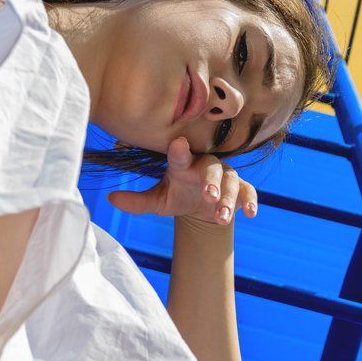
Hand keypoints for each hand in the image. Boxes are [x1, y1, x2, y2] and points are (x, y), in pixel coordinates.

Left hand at [107, 136, 258, 229]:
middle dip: (211, 181)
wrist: (201, 209)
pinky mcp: (240, 188)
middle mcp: (205, 166)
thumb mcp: (158, 201)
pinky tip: (250, 213)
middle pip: (210, 168)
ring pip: (230, 181)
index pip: (180, 155)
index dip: (179, 149)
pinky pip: (248, 191)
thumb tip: (111, 199)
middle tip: (208, 195)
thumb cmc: (177, 196)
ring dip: (227, 198)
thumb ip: (137, 201)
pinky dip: (250, 201)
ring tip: (221, 216)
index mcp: (183, 164)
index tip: (178, 144)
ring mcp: (225, 176)